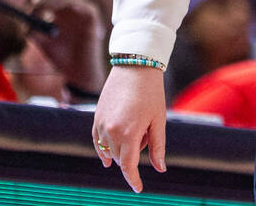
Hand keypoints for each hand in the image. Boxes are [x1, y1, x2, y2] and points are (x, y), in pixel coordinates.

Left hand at [31, 0, 105, 93]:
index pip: (47, 3)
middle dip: (45, 1)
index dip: (37, 5)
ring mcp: (81, 13)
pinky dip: (74, 6)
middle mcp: (70, 12)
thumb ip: (35, 33)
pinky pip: (84, 6)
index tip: (28, 12)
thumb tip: (26, 23)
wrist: (78, 71)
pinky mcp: (92, 16)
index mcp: (58, 16)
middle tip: (36, 7)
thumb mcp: (44, 44)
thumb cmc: (62, 58)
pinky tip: (65, 10)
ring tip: (47, 8)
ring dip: (56, 2)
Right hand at [92, 65, 167, 192]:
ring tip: (136, 127)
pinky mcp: (96, 117)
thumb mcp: (158, 120)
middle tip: (147, 133)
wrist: (135, 66)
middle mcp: (111, 131)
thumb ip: (158, 147)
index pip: (128, 165)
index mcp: (128, 133)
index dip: (133, 179)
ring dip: (121, 150)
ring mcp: (100, 124)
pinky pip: (97, 140)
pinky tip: (109, 155)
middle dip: (133, 155)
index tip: (138, 189)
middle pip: (119, 158)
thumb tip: (160, 169)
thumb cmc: (152, 93)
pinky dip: (103, 148)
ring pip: (108, 150)